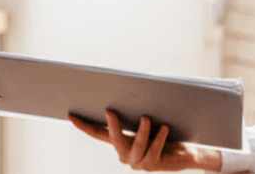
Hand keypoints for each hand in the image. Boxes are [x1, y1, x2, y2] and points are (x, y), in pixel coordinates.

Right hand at [68, 110, 222, 171]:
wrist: (184, 154)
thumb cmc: (166, 133)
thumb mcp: (149, 121)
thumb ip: (137, 112)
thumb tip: (133, 89)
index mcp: (120, 143)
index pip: (98, 133)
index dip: (84, 125)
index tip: (70, 115)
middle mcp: (125, 154)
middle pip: (113, 139)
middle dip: (112, 125)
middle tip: (110, 111)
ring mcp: (137, 162)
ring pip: (137, 145)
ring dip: (142, 131)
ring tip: (146, 118)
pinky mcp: (151, 166)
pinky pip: (153, 150)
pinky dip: (159, 138)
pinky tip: (163, 128)